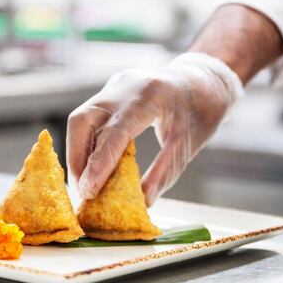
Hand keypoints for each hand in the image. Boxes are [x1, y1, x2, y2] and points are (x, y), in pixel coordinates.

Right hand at [67, 52, 243, 205]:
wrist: (205, 80)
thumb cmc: (203, 111)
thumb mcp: (189, 144)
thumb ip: (165, 172)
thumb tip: (143, 201)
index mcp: (151, 95)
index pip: (115, 132)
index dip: (98, 164)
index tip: (88, 192)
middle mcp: (126, 86)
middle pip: (83, 120)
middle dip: (77, 159)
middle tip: (82, 192)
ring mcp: (115, 85)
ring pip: (81, 119)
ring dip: (79, 153)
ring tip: (85, 183)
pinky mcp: (111, 90)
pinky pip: (90, 118)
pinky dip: (88, 143)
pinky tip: (93, 166)